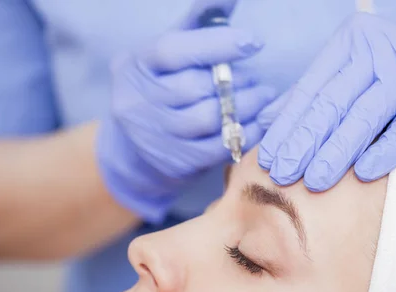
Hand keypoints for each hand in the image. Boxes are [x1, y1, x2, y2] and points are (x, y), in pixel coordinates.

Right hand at [97, 0, 275, 221]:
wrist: (134, 149)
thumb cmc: (161, 88)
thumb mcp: (170, 54)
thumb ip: (197, 24)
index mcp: (136, 66)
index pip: (174, 51)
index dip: (216, 44)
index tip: (252, 41)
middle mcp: (138, 102)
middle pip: (197, 87)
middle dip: (237, 81)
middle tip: (257, 79)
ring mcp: (154, 136)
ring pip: (210, 119)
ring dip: (246, 107)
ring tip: (261, 97)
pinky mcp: (174, 163)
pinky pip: (218, 148)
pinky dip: (244, 133)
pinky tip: (256, 122)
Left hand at [258, 12, 395, 189]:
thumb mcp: (355, 71)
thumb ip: (312, 92)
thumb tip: (265, 121)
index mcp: (351, 43)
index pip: (309, 89)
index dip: (286, 126)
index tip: (267, 158)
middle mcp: (378, 51)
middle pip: (331, 103)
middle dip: (303, 143)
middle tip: (281, 175)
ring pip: (363, 117)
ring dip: (335, 153)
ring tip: (313, 182)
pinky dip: (385, 152)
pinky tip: (363, 175)